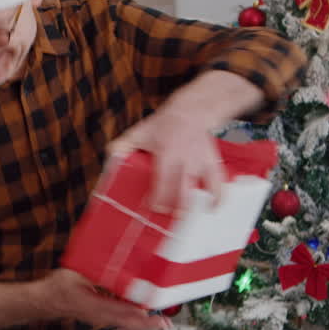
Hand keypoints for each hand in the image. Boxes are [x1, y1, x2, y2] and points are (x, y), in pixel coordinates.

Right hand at [36, 269, 169, 329]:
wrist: (45, 301)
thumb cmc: (57, 288)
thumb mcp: (75, 274)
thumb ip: (96, 273)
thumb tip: (114, 269)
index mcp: (91, 305)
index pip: (119, 312)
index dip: (137, 315)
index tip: (152, 314)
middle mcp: (98, 315)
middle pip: (127, 322)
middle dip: (147, 324)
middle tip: (165, 325)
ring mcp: (99, 318)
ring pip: (125, 323)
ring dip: (142, 322)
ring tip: (159, 322)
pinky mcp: (99, 317)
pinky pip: (119, 320)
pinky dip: (133, 318)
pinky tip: (141, 313)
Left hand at [106, 105, 223, 214]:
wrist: (192, 111)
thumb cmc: (163, 124)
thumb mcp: (139, 132)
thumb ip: (122, 146)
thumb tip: (109, 159)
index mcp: (167, 152)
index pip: (164, 179)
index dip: (160, 196)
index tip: (154, 207)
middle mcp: (187, 159)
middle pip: (184, 189)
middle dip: (177, 207)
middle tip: (169, 218)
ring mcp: (202, 162)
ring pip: (204, 188)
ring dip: (197, 205)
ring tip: (188, 218)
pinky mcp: (212, 163)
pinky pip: (219, 183)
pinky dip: (218, 197)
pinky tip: (212, 208)